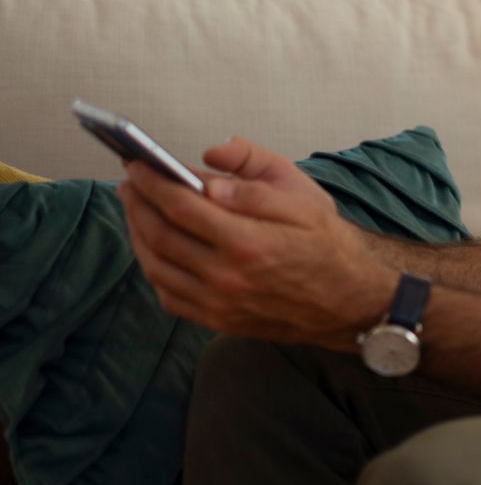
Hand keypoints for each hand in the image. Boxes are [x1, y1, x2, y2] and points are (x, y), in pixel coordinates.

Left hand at [119, 136, 392, 348]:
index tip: (137, 165)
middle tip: (129, 182)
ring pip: (156, 267)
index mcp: (248, 241)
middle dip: (138, 204)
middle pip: (160, 235)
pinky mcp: (217, 319)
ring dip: (137, 234)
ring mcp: (218, 303)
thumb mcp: (303, 198)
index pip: (181, 206)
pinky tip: (154, 247)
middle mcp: (226, 277)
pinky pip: (168, 294)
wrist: (348, 301)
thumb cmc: (327, 244)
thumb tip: (206, 171)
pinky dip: (152, 268)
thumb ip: (254, 180)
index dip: (153, 183)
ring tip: (136, 210)